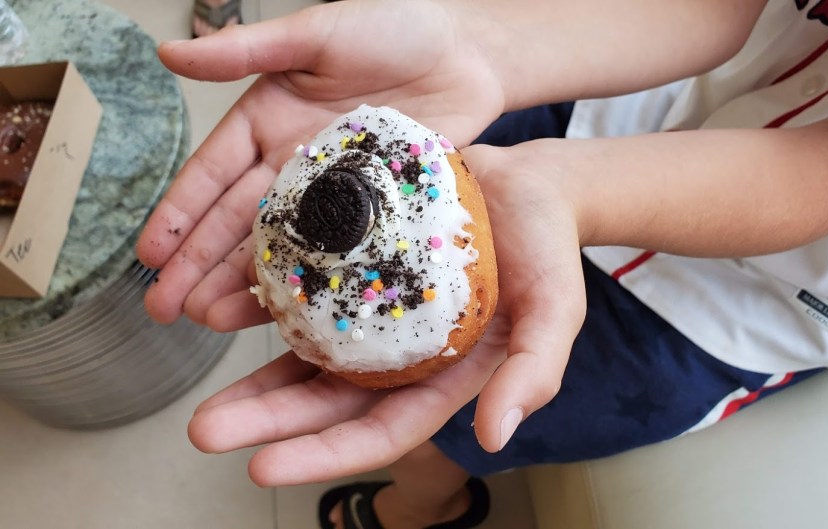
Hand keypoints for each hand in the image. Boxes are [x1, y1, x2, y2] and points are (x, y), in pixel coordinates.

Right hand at [136, 0, 505, 327]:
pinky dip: (310, 283)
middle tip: (165, 309)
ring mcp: (333, 197)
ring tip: (210, 321)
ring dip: (242, 284)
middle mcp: (291, 166)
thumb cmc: (393, 29)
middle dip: (196, 266)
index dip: (178, 215)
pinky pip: (337, 255)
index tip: (148, 256)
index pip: (210, 176)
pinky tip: (284, 313)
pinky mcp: (375, 215)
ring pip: (279, 248)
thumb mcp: (315, 33)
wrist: (468, 55)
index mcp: (265, 123)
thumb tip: (170, 52)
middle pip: (235, 223)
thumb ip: (247, 50)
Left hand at [187, 143, 586, 484]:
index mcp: (441, 380)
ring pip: (304, 355)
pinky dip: (268, 304)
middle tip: (203, 431)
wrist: (529, 186)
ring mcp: (374, 314)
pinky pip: (305, 293)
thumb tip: (495, 437)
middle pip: (325, 401)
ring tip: (197, 384)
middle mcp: (399, 357)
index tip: (259, 469)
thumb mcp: (556, 310)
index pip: (378, 431)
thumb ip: (533, 372)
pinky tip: (226, 307)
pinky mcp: (356, 268)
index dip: (322, 454)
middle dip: (265, 421)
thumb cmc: (548, 251)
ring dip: (253, 374)